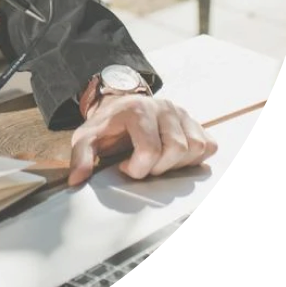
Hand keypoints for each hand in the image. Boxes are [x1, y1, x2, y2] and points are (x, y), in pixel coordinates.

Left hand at [67, 94, 217, 186]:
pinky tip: (175, 158)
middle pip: (176, 149)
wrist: (119, 105)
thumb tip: (76, 180)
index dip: (138, 168)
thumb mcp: (87, 138)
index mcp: (137, 109)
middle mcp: (164, 107)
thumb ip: (81, 156)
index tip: (125, 166)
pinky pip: (209, 145)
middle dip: (159, 167)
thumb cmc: (107, 125)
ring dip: (178, 163)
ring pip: (196, 148)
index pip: (150, 150)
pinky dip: (195, 157)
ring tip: (158, 161)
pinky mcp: (194, 121)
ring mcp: (182, 113)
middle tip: (143, 165)